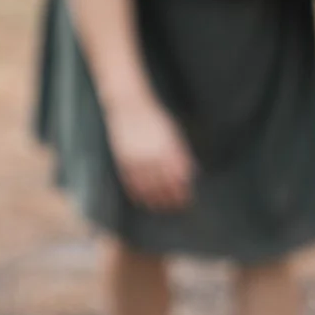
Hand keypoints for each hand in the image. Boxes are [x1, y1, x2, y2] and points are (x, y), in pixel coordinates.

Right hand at [105, 97, 193, 211]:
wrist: (129, 105)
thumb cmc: (155, 118)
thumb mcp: (174, 134)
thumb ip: (181, 154)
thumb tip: (192, 173)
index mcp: (168, 149)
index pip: (179, 179)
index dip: (183, 193)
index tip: (187, 202)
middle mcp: (153, 156)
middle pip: (163, 186)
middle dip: (170, 200)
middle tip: (175, 209)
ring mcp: (136, 158)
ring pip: (147, 187)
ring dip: (154, 200)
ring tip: (159, 208)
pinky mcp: (122, 159)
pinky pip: (129, 181)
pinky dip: (136, 193)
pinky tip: (140, 200)